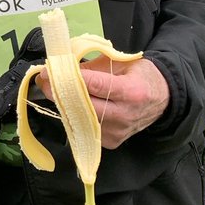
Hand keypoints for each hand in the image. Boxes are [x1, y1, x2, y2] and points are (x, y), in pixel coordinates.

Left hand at [41, 56, 169, 148]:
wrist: (162, 99)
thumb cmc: (140, 75)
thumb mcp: (120, 62)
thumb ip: (92, 66)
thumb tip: (62, 67)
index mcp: (130, 91)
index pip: (93, 85)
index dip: (67, 78)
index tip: (47, 71)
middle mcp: (124, 115)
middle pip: (83, 106)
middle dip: (59, 93)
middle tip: (43, 81)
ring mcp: (118, 132)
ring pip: (80, 119)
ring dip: (63, 105)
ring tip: (52, 90)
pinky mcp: (112, 142)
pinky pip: (85, 129)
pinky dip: (74, 116)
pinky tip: (69, 105)